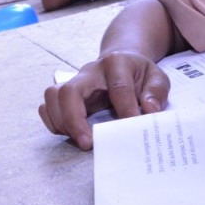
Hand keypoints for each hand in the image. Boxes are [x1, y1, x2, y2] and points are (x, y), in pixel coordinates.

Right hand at [38, 50, 170, 150]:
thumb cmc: (139, 74)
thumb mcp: (157, 77)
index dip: (126, 110)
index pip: (119, 88)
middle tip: (87, 143)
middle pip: (70, 91)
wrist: (122, 61)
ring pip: (53, 96)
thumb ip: (156, 91)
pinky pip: (47, 106)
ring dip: (61, 122)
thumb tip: (148, 110)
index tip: (131, 128)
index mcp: (117, 63)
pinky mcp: (64, 93)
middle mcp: (90, 71)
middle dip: (75, 120)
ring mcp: (74, 81)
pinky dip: (54, 123)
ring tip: (80, 139)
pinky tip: (70, 133)